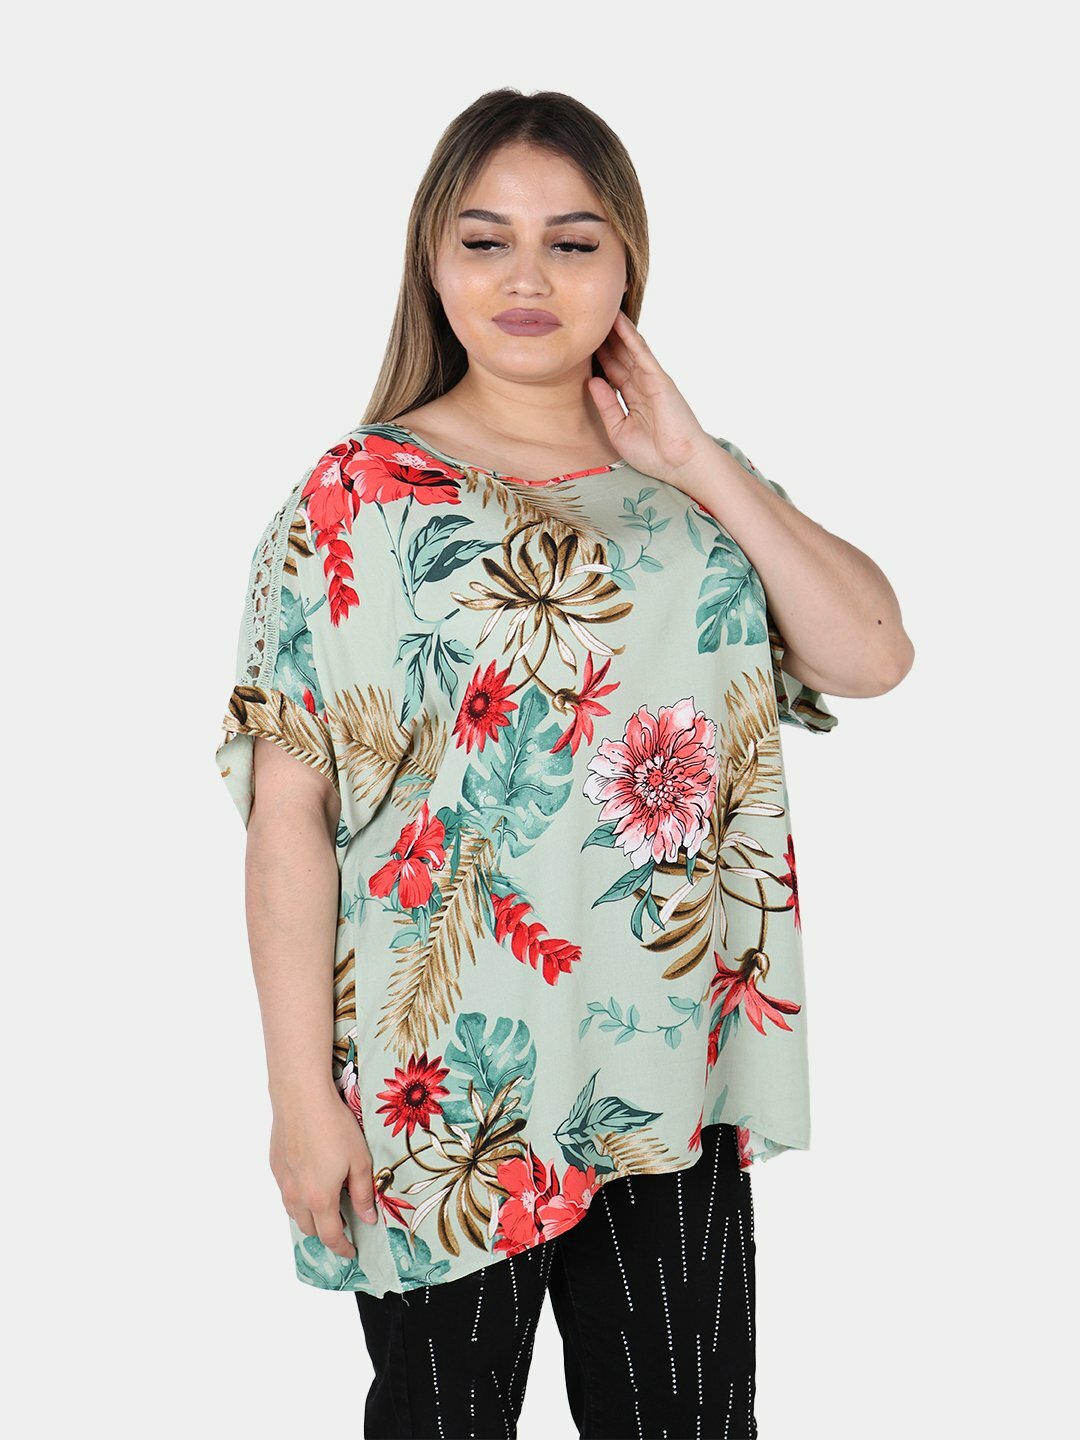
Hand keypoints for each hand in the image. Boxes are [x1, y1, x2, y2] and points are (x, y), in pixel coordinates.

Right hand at [269, 1087, 379, 1259]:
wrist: (301, 1098)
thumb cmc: (334, 1126)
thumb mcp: (360, 1160)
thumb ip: (363, 1193)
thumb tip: (368, 1218)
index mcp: (320, 1199)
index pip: (331, 1237)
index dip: (343, 1248)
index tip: (352, 1252)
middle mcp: (296, 1196)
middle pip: (310, 1230)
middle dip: (327, 1234)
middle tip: (344, 1227)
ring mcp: (282, 1182)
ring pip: (294, 1213)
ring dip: (310, 1218)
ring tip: (327, 1208)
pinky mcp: (275, 1167)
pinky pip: (286, 1194)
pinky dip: (299, 1199)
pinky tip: (311, 1183)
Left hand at [588, 310, 711, 487]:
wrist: (679, 463)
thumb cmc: (653, 454)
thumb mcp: (618, 429)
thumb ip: (605, 405)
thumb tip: (591, 381)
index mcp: (632, 400)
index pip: (612, 372)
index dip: (597, 357)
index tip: (581, 343)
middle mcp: (641, 386)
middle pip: (618, 356)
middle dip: (604, 338)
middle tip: (586, 318)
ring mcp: (650, 380)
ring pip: (628, 348)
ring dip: (615, 330)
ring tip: (600, 310)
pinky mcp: (658, 377)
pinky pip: (641, 351)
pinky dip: (629, 334)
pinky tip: (617, 320)